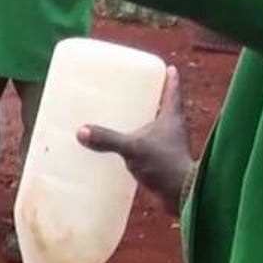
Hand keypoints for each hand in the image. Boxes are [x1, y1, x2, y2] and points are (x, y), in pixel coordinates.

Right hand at [77, 68, 194, 215]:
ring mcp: (167, 145)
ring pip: (155, 127)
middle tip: (137, 88)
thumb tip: (81, 131)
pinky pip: (146, 146)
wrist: (181, 195)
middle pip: (164, 106)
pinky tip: (121, 147)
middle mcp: (172, 129)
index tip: (167, 66)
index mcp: (172, 117)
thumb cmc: (165, 165)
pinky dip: (136, 143)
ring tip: (125, 115)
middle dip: (153, 97)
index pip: (173, 91)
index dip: (170, 78)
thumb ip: (108, 139)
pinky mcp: (160, 161)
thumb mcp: (133, 148)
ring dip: (144, 121)